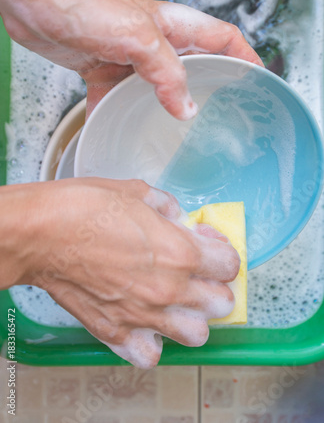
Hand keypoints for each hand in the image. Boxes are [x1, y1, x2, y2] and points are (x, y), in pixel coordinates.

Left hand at [0, 0, 262, 119]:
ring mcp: (129, 57)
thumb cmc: (80, 2)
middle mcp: (155, 42)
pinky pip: (118, 97)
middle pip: (193, 66)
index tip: (256, 82)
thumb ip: (166, 72)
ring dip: (164, 108)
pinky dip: (119, 114)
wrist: (30, 1)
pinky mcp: (103, 70)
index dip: (244, 57)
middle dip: (209, 89)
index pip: (222, 38)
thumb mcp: (136, 36)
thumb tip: (186, 107)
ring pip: (157, 87)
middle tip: (222, 116)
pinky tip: (118, 130)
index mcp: (173, 26)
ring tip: (178, 134)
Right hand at [2, 179, 239, 368]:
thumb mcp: (135, 192)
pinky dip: (152, 341)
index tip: (205, 242)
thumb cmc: (83, 208)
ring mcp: (143, 316)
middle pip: (221, 303)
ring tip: (174, 299)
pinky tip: (144, 321)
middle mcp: (168, 290)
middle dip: (213, 284)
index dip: (221, 250)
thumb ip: (167, 207)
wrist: (40, 233)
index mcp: (179, 253)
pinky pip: (150, 353)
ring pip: (196, 334)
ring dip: (191, 316)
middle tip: (194, 270)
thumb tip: (177, 216)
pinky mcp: (115, 332)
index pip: (230, 265)